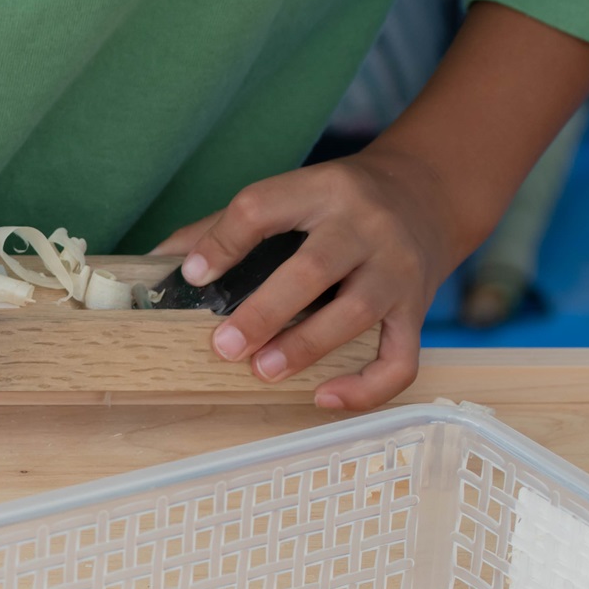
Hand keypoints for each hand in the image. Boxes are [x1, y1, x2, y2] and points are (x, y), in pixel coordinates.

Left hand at [153, 148, 461, 410]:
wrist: (429, 193)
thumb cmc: (340, 202)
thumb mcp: (292, 191)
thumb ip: (227, 225)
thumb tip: (159, 263)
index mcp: (322, 190)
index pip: (263, 207)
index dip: (222, 241)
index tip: (192, 275)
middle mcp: (365, 227)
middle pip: (315, 266)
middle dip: (266, 311)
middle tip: (224, 345)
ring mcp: (397, 270)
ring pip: (358, 312)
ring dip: (307, 346)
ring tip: (263, 371)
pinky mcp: (417, 310)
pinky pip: (401, 358)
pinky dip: (366, 387)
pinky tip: (325, 398)